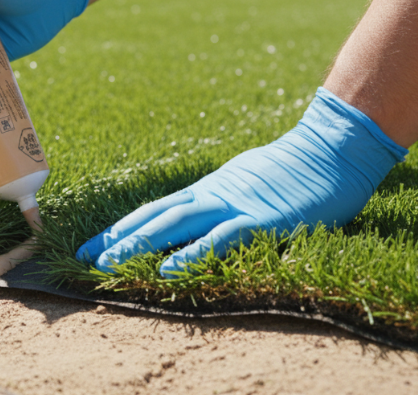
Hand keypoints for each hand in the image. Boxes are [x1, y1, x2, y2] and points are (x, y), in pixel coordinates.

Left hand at [76, 88, 408, 276]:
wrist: (331, 149)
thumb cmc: (295, 170)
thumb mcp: (249, 183)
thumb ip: (226, 200)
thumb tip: (204, 218)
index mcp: (210, 189)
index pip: (157, 209)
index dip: (124, 226)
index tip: (95, 243)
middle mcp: (213, 195)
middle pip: (156, 216)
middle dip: (119, 237)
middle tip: (85, 255)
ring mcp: (234, 206)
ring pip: (176, 225)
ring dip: (139, 244)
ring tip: (109, 262)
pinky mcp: (260, 221)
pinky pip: (219, 239)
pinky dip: (191, 254)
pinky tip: (167, 268)